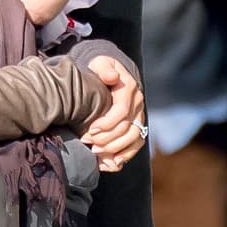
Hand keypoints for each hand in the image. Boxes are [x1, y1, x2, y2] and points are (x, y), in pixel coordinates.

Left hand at [82, 56, 146, 171]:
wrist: (110, 72)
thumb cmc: (99, 70)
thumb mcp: (99, 63)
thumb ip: (103, 69)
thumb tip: (112, 76)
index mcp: (129, 88)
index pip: (122, 111)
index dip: (107, 123)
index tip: (90, 129)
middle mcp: (138, 103)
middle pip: (127, 128)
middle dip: (107, 139)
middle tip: (87, 142)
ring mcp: (139, 116)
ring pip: (134, 138)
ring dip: (115, 149)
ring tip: (95, 151)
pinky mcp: (137, 126)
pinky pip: (137, 144)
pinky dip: (126, 155)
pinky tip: (111, 162)